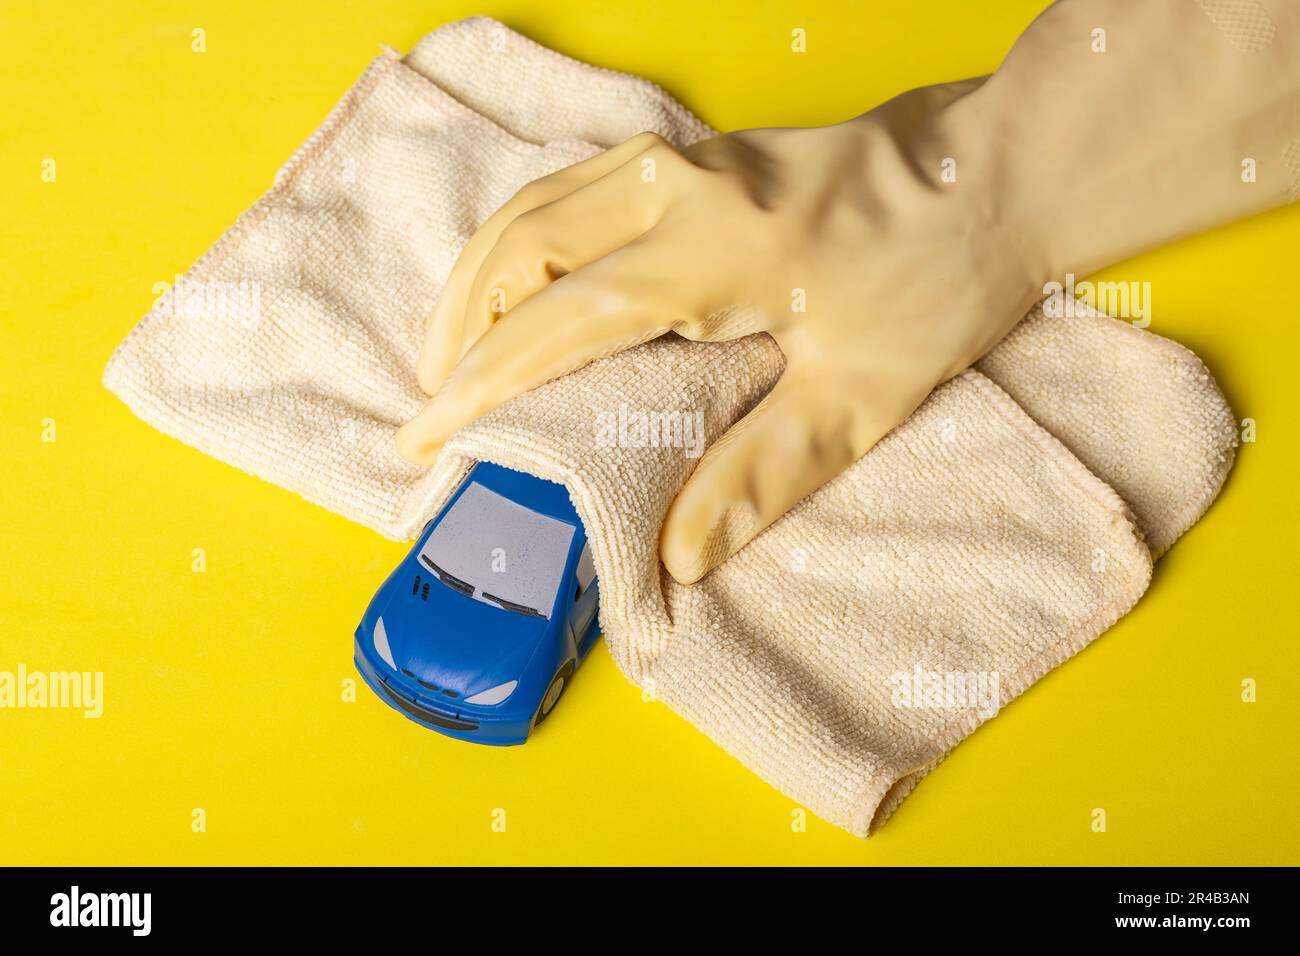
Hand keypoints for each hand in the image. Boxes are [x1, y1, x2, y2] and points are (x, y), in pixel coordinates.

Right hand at [396, 79, 1046, 582]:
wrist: (1000, 172)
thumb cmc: (940, 277)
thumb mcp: (862, 395)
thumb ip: (762, 472)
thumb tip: (678, 555)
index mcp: (709, 250)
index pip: (555, 322)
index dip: (479, 385)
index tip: (426, 435)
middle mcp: (676, 188)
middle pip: (519, 246)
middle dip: (458, 325)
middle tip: (432, 401)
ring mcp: (683, 158)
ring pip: (537, 203)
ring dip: (482, 276)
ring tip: (453, 348)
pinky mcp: (697, 154)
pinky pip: (573, 186)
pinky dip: (525, 239)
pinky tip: (522, 282)